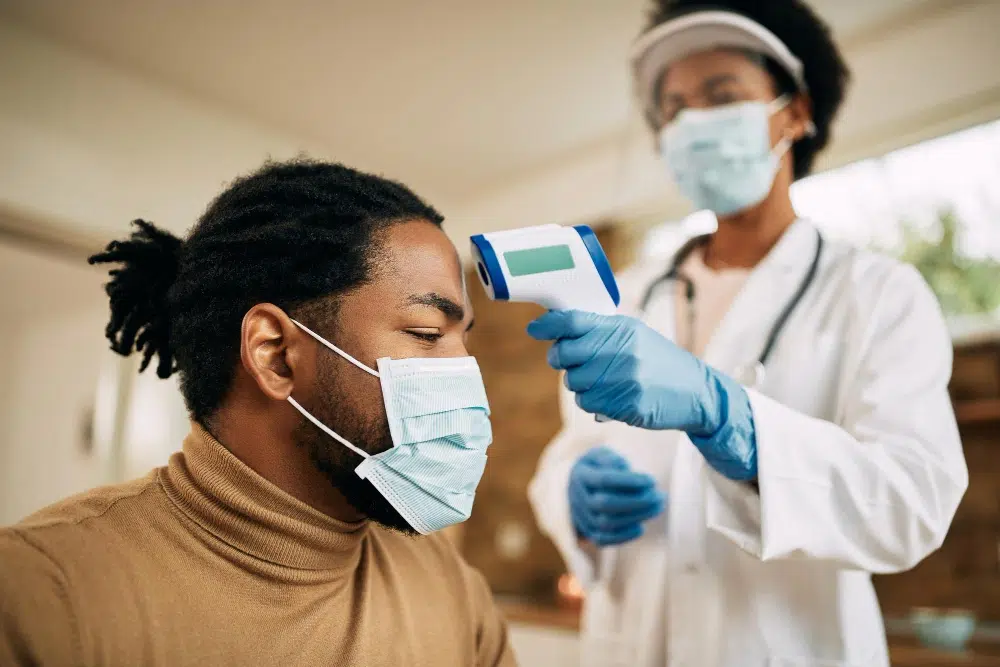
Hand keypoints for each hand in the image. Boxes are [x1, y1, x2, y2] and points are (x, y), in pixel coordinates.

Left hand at [529, 310, 757, 480]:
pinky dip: (593, 403)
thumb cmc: (658, 362)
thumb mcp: (635, 336)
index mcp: (622, 328)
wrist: (697, 392)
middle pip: (565, 353)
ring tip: (604, 382)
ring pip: (573, 382)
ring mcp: (624, 378)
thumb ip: (601, 331)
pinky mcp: (626, 403)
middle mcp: (621, 350)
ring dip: (581, 385)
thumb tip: (558, 329)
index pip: (574, 320)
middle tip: (572, 362)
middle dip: (561, 359)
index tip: (534, 329)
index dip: (549, 324)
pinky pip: (588, 403)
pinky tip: (612, 397)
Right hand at [569, 447, 665, 546]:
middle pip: (605, 503)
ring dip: (636, 517)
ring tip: (657, 507)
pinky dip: (623, 536)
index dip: (629, 481)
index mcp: (580, 475)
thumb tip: (624, 467)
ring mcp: (581, 516)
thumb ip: (610, 458)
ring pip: (606, 523)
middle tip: (658, 496)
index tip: (652, 481)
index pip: (604, 480)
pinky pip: (603, 540)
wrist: (578, 487)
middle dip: (636, 501)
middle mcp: (577, 497)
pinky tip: (640, 527)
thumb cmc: (596, 467)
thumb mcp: (600, 454)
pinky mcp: (588, 531)